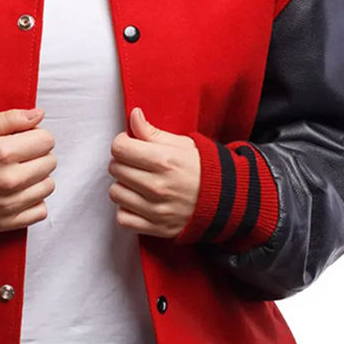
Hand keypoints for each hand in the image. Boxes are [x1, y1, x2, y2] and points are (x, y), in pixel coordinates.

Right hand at [0, 108, 56, 231]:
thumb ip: (10, 118)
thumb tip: (39, 114)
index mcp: (3, 153)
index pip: (47, 140)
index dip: (36, 135)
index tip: (23, 138)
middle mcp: (11, 180)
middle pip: (50, 162)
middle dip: (38, 154)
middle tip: (19, 155)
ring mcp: (11, 204)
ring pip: (48, 186)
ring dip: (38, 178)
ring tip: (18, 173)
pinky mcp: (8, 222)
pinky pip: (41, 211)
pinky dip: (34, 201)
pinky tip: (20, 193)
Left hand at [108, 107, 200, 238]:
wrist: (228, 201)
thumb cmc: (204, 170)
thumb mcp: (183, 144)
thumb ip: (153, 132)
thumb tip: (134, 115)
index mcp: (165, 161)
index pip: (120, 148)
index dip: (122, 143)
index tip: (130, 144)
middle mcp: (158, 186)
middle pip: (115, 169)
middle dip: (123, 162)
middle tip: (135, 163)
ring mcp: (156, 210)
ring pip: (115, 193)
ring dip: (123, 186)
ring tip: (137, 182)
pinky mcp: (156, 228)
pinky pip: (122, 218)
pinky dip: (126, 210)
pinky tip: (137, 201)